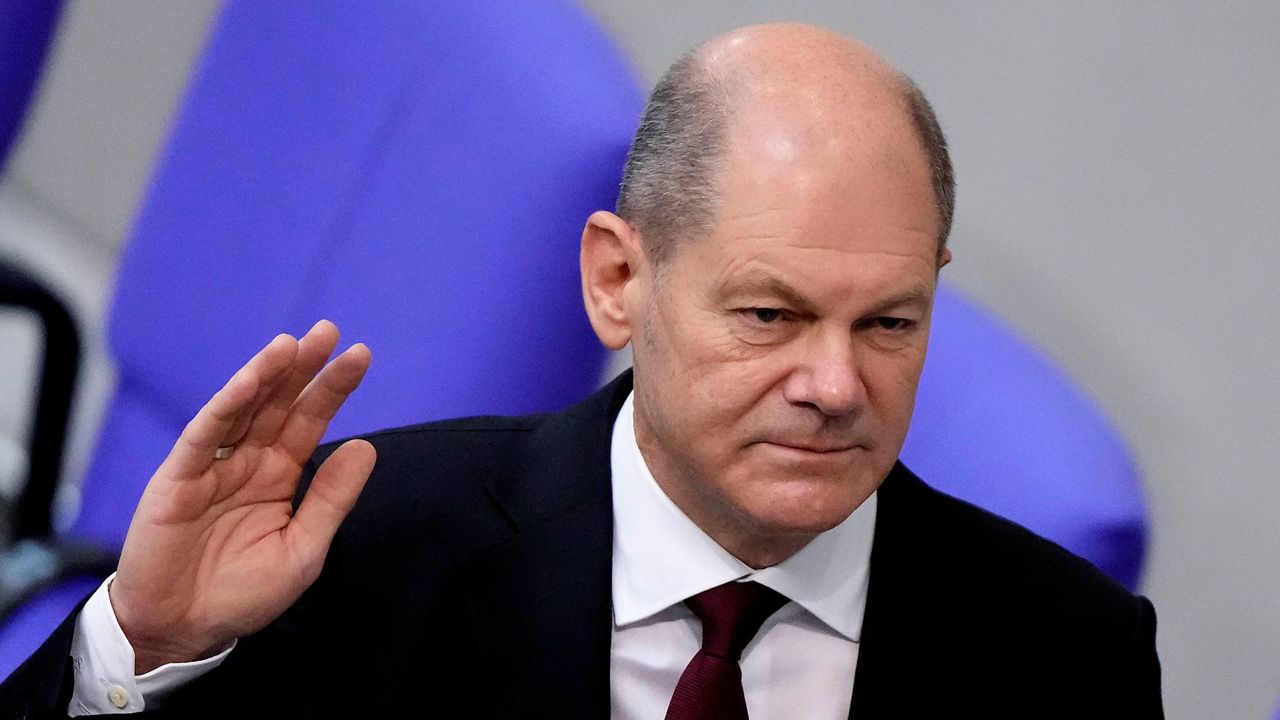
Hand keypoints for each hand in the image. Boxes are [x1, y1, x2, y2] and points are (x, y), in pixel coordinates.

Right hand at [108, 320, 375, 673]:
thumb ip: (332, 498)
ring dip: (266, 374)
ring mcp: (212, 466)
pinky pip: (204, 435)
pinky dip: (226, 404)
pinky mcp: (177, 479)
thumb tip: (366, 445)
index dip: (332, 388)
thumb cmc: (243, 593)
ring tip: (293, 344)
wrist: (183, 630)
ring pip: (242, 408)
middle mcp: (247, 461)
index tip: (360, 356)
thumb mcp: (304, 548)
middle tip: (330, 332)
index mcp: (279, 474)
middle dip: (303, 367)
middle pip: (279, 403)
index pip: (310, 420)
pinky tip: (250, 379)